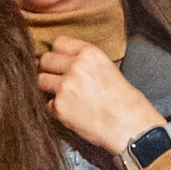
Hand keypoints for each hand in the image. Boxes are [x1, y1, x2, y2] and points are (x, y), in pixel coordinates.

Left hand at [34, 41, 165, 156]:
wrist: (129, 126)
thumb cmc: (123, 100)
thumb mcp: (107, 68)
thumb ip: (84, 61)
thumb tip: (60, 61)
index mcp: (90, 53)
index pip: (58, 43)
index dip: (59, 54)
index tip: (62, 63)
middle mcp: (76, 66)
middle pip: (45, 60)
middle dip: (50, 70)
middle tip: (60, 81)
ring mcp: (65, 86)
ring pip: (40, 80)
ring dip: (48, 88)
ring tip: (65, 97)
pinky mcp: (59, 107)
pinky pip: (46, 104)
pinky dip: (55, 109)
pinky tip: (71, 112)